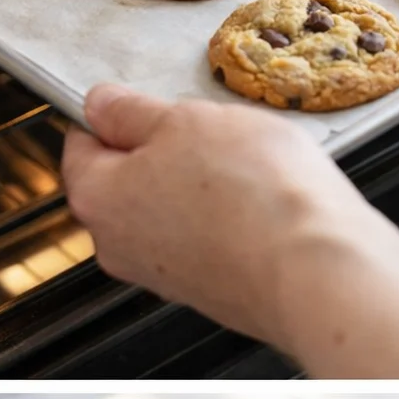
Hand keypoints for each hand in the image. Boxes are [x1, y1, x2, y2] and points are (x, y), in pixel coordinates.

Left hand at [63, 83, 364, 348]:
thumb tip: (102, 105)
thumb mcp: (186, 120)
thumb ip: (133, 111)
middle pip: (127, 184)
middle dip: (164, 154)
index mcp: (97, 198)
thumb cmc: (253, 194)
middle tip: (210, 134)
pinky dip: (228, 220)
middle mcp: (120, 248)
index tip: (148, 104)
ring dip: (200, 187)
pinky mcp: (210, 294)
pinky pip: (209, 242)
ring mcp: (166, 278)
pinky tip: (263, 205)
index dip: (115, 116)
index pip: (81, 144)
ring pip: (171, 213)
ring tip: (248, 170)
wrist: (317, 272)